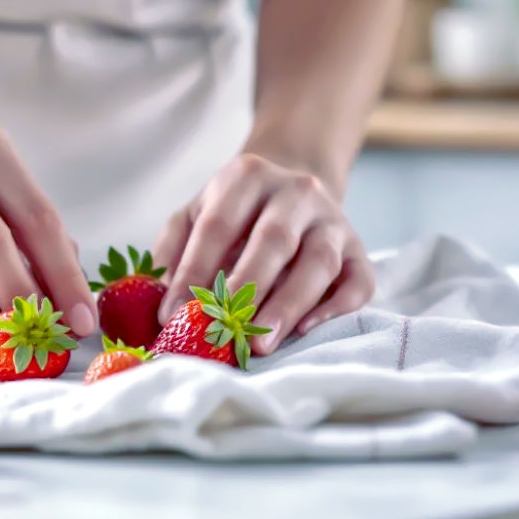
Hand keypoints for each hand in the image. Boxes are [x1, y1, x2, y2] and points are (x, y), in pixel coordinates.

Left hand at [154, 153, 373, 353]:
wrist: (293, 190)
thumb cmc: (235, 213)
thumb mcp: (196, 213)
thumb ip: (174, 246)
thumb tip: (159, 293)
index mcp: (248, 176)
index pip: (218, 225)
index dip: (194, 271)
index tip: (172, 314)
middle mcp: (297, 191)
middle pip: (274, 240)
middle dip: (246, 289)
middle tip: (223, 330)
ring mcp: (333, 220)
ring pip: (320, 261)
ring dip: (289, 304)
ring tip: (261, 342)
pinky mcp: (359, 249)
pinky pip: (359, 280)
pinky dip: (337, 308)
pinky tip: (306, 330)